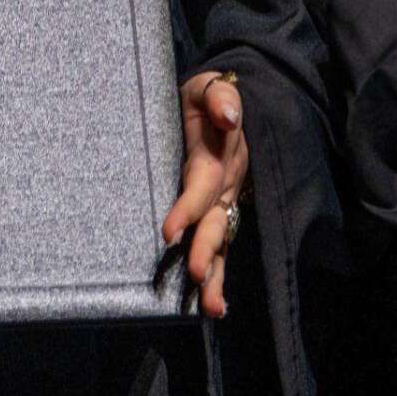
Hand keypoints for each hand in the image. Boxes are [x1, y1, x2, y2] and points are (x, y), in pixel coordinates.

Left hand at [162, 71, 248, 318]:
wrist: (219, 106)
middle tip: (193, 276)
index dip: (187, 209)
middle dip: (206, 252)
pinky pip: (218, 244)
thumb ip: (219, 96)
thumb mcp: (209, 87)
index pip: (201, 187)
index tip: (168, 231)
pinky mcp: (217, 211)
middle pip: (216, 223)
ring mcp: (223, 202)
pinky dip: (216, 274)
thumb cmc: (204, 98)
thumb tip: (228, 115)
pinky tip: (208, 304)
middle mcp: (224, 186)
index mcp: (217, 157)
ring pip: (221, 242)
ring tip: (209, 308)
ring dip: (215, 275)